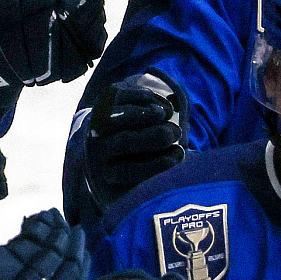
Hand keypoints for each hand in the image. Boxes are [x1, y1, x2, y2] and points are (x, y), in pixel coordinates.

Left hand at [84, 71, 187, 210]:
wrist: (112, 144)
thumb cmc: (140, 169)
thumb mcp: (146, 184)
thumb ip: (160, 180)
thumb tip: (183, 169)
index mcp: (107, 175)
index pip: (127, 171)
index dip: (156, 164)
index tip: (179, 155)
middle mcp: (97, 149)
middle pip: (125, 141)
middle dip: (157, 136)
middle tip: (176, 133)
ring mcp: (97, 124)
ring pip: (122, 116)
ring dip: (150, 114)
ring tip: (169, 115)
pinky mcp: (103, 102)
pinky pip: (122, 96)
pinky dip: (145, 97)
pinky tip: (163, 107)